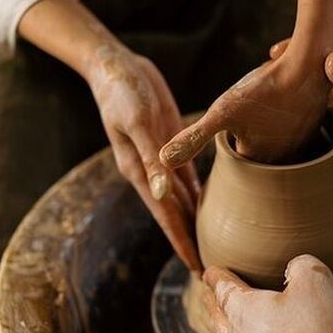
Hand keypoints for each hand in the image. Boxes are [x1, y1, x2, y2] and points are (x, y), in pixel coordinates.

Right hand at [85, 43, 200, 268]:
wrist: (117, 66)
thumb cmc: (122, 93)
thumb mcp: (135, 123)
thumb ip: (150, 158)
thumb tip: (161, 195)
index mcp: (139, 172)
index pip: (165, 216)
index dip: (180, 241)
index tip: (196, 267)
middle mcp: (152, 172)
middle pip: (176, 214)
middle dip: (191, 240)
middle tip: (214, 266)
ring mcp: (163, 158)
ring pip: (184, 198)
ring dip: (197, 220)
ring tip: (216, 243)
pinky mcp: (172, 143)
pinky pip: (189, 174)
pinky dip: (200, 191)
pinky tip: (214, 204)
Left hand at [160, 0, 332, 167]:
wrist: (311, 65)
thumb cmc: (265, 89)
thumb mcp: (222, 112)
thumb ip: (193, 138)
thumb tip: (161, 161)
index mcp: (259, 163)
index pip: (235, 161)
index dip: (227, 137)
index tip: (231, 121)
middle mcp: (285, 162)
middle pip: (256, 153)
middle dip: (249, 134)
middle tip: (251, 112)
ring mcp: (304, 145)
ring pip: (276, 141)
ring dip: (269, 127)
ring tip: (267, 106)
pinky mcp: (316, 128)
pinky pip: (296, 129)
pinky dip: (287, 117)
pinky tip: (285, 100)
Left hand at [202, 255, 332, 332]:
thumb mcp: (315, 282)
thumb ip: (303, 267)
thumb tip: (298, 266)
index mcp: (242, 309)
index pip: (222, 288)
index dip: (216, 276)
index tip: (210, 271)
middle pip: (218, 318)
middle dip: (212, 304)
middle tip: (206, 296)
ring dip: (227, 330)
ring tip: (228, 326)